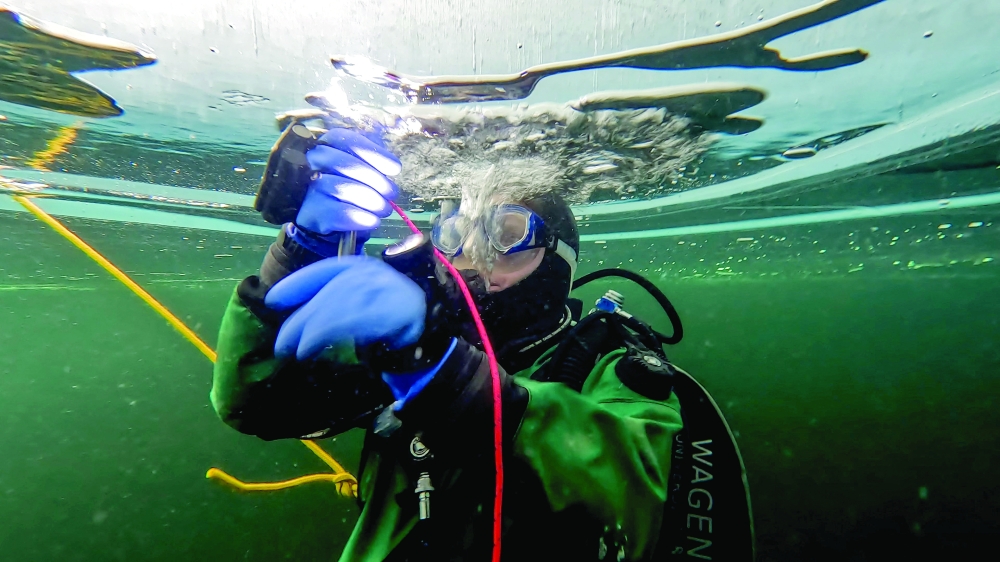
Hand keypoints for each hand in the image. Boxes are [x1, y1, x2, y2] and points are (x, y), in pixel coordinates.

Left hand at [265, 256, 424, 359]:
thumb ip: (335, 300)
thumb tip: (298, 319)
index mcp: (361, 266)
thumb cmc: (390, 314)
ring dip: (308, 332)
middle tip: (281, 344)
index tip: (273, 300)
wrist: (431, 324)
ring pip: (333, 309)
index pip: (322, 271)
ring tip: (294, 351)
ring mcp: (382, 289)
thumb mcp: (361, 298)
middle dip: (298, 321)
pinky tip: (311, 347)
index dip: (295, 285)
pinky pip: (349, 322)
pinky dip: (325, 335)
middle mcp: (370, 273)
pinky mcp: (391, 310)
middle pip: (324, 295)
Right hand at [292, 128, 401, 254]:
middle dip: (374, 179)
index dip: (373, 153)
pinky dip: (359, 217)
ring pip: (339, 188)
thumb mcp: (361, 167)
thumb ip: (373, 160)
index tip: (395, 169)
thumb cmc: (349, 187)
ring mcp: (309, 188)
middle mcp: (312, 163)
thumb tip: (392, 166)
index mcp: (327, 145)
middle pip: (341, 162)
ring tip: (384, 209)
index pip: (347, 140)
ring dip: (370, 200)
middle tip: (392, 193)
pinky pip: (337, 213)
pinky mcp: (310, 213)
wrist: (326, 218)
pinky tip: (372, 221)